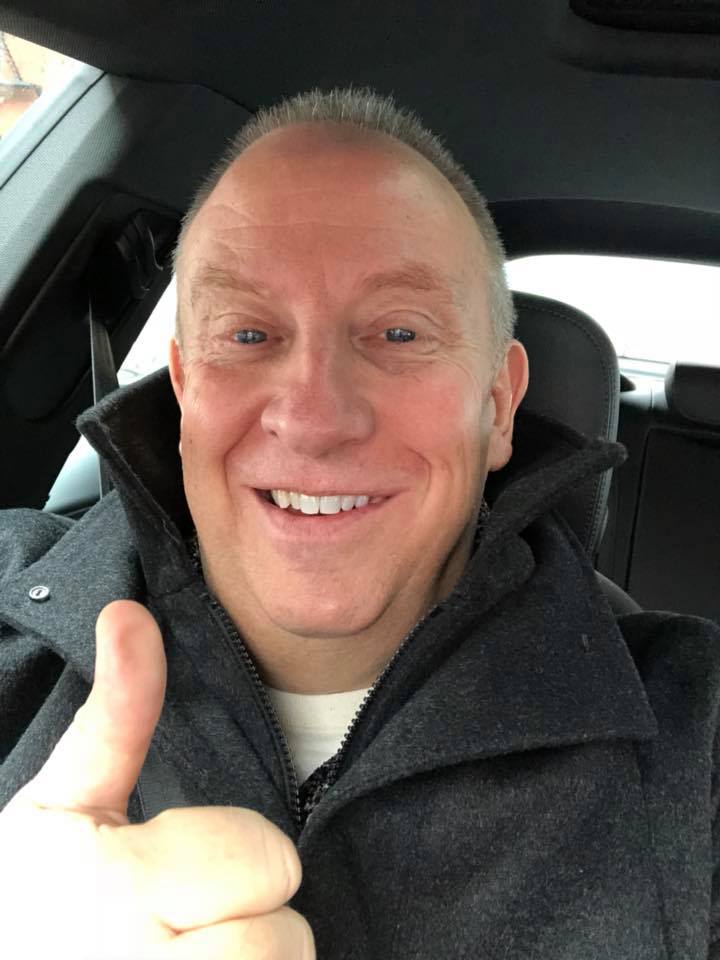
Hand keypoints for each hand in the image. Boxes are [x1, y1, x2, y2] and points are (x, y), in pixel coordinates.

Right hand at [0, 600, 313, 958]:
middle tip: (177, 935)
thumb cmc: (27, 907)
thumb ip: (115, 714)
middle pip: (285, 937)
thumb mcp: (60, 805)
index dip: (233, 860)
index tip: (172, 875)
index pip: (270, 859)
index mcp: (117, 889)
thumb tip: (129, 610)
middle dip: (244, 924)